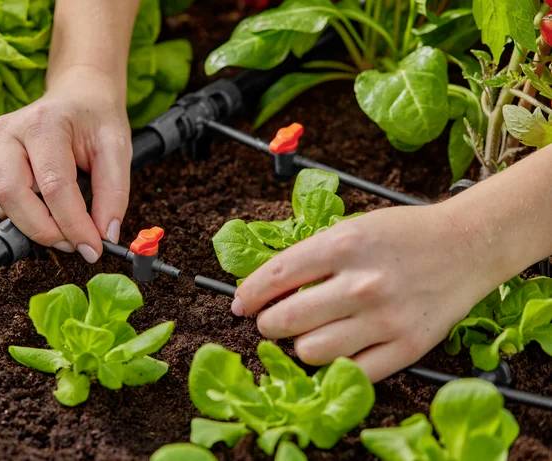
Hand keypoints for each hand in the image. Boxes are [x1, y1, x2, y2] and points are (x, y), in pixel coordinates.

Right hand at [0, 65, 131, 262]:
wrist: (78, 94)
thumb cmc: (96, 120)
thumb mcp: (117, 149)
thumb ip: (114, 194)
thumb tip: (106, 235)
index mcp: (45, 123)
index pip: (54, 186)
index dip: (74, 225)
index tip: (93, 249)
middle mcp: (8, 130)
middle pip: (13, 195)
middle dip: (45, 230)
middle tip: (75, 244)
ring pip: (0, 202)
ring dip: (33, 225)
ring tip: (65, 226)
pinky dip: (23, 215)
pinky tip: (47, 209)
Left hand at [232, 203, 499, 381]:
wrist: (468, 245)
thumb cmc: (403, 234)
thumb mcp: (351, 228)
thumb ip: (309, 255)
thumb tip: (263, 286)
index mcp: (344, 245)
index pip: (276, 276)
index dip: (249, 294)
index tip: (240, 305)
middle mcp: (362, 284)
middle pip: (287, 321)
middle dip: (267, 325)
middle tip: (270, 322)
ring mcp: (386, 319)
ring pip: (312, 353)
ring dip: (299, 346)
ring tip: (308, 334)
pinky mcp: (408, 347)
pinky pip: (352, 372)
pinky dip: (335, 364)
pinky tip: (336, 349)